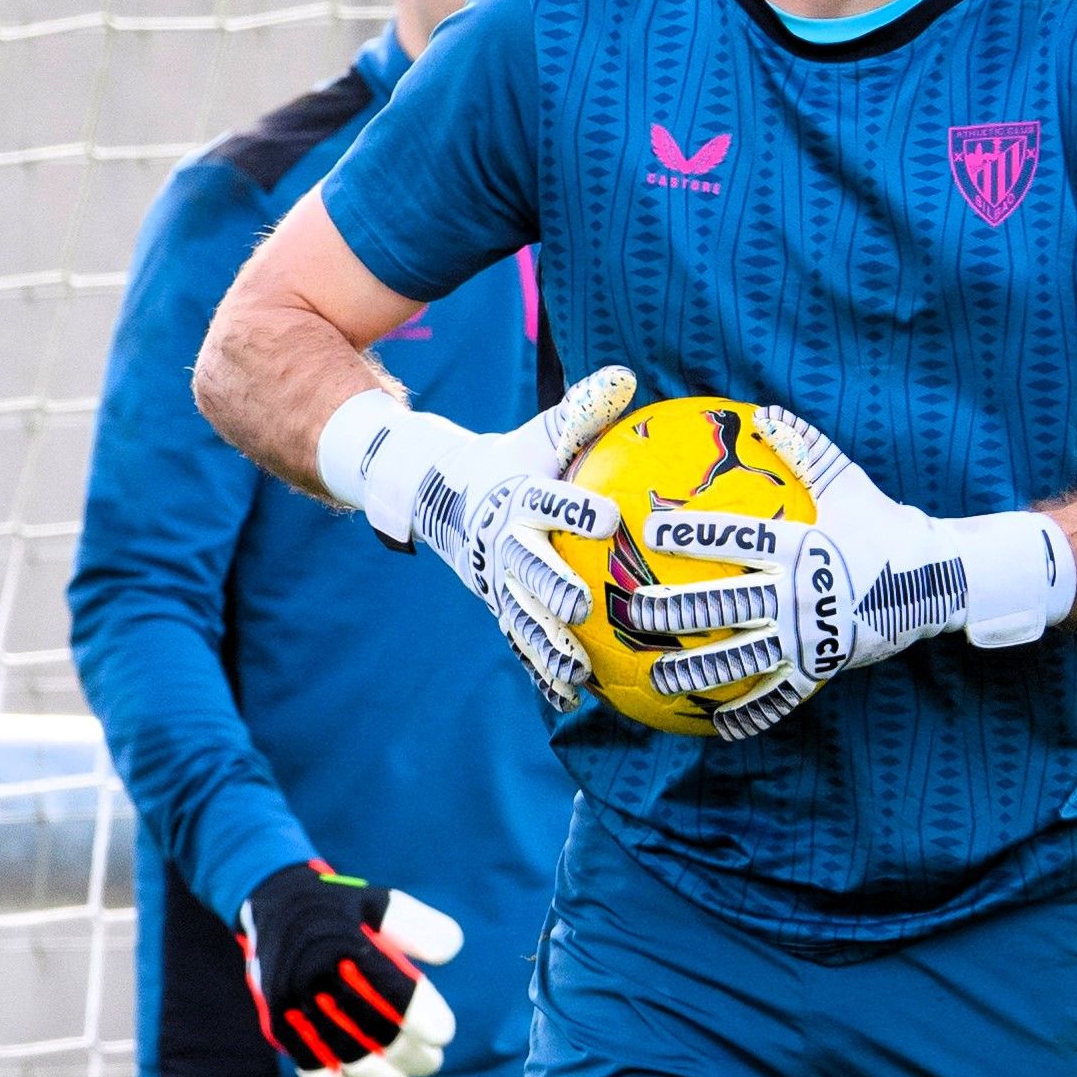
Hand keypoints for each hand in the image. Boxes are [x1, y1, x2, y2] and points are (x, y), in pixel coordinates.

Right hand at [237, 861, 463, 1076]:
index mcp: (345, 942)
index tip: (443, 1034)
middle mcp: (317, 975)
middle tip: (433, 1061)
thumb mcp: (380, 900)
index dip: (420, 1015)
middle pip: (370, 1028)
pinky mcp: (277, 1021)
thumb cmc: (340, 905)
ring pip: (341, 1053)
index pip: (390, 989)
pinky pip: (303, 1060)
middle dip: (408, 1053)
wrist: (273, 903)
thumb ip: (416, 924)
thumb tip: (451, 950)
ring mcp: (294, 1002)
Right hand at [320, 366, 635, 709]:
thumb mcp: (545, 434)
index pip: (549, 503)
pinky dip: (541, 672)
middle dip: (551, 588)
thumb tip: (626, 375)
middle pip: (528, 568)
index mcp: (520, 499)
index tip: (610, 518)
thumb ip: (582, 409)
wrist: (451, 497)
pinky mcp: (502, 609)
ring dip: (547, 645)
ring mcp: (499, 583)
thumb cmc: (518, 463)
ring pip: (523, 617)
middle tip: (582, 605)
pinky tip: (570, 700)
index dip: (576, 510)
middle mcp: (506, 545)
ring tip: (577, 672)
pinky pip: (522, 645)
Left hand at [623, 407, 1076, 739]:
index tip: (648, 528)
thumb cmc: (882, 524)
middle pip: (722, 606)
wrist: (935, 579)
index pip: (735, 538)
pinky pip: (779, 697)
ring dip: (693, 671)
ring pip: (740, 659)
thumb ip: (804, 448)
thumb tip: (764, 412)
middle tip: (629, 610)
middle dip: (671, 610)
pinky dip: (747, 714)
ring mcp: (809, 637)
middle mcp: (798, 594)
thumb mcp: (847, 482)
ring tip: (655, 677)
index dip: (691, 532)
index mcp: (800, 546)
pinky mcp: (822, 668)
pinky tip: (714, 726)